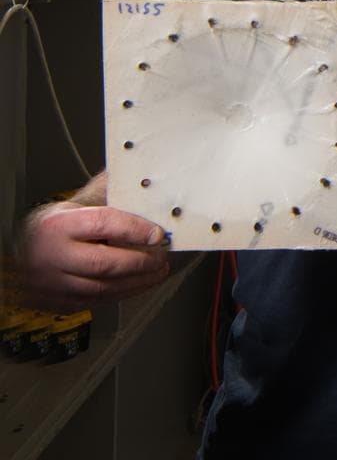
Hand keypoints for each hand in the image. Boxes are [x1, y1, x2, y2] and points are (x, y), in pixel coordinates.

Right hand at [17, 203, 170, 312]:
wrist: (19, 249)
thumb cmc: (54, 225)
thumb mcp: (75, 206)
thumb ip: (107, 199)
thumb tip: (145, 189)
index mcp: (59, 224)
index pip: (103, 224)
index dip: (135, 229)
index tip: (158, 233)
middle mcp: (52, 256)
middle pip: (104, 263)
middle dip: (140, 262)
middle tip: (161, 257)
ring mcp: (51, 284)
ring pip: (102, 288)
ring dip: (136, 282)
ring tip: (157, 272)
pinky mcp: (56, 302)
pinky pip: (95, 302)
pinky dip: (121, 294)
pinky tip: (137, 285)